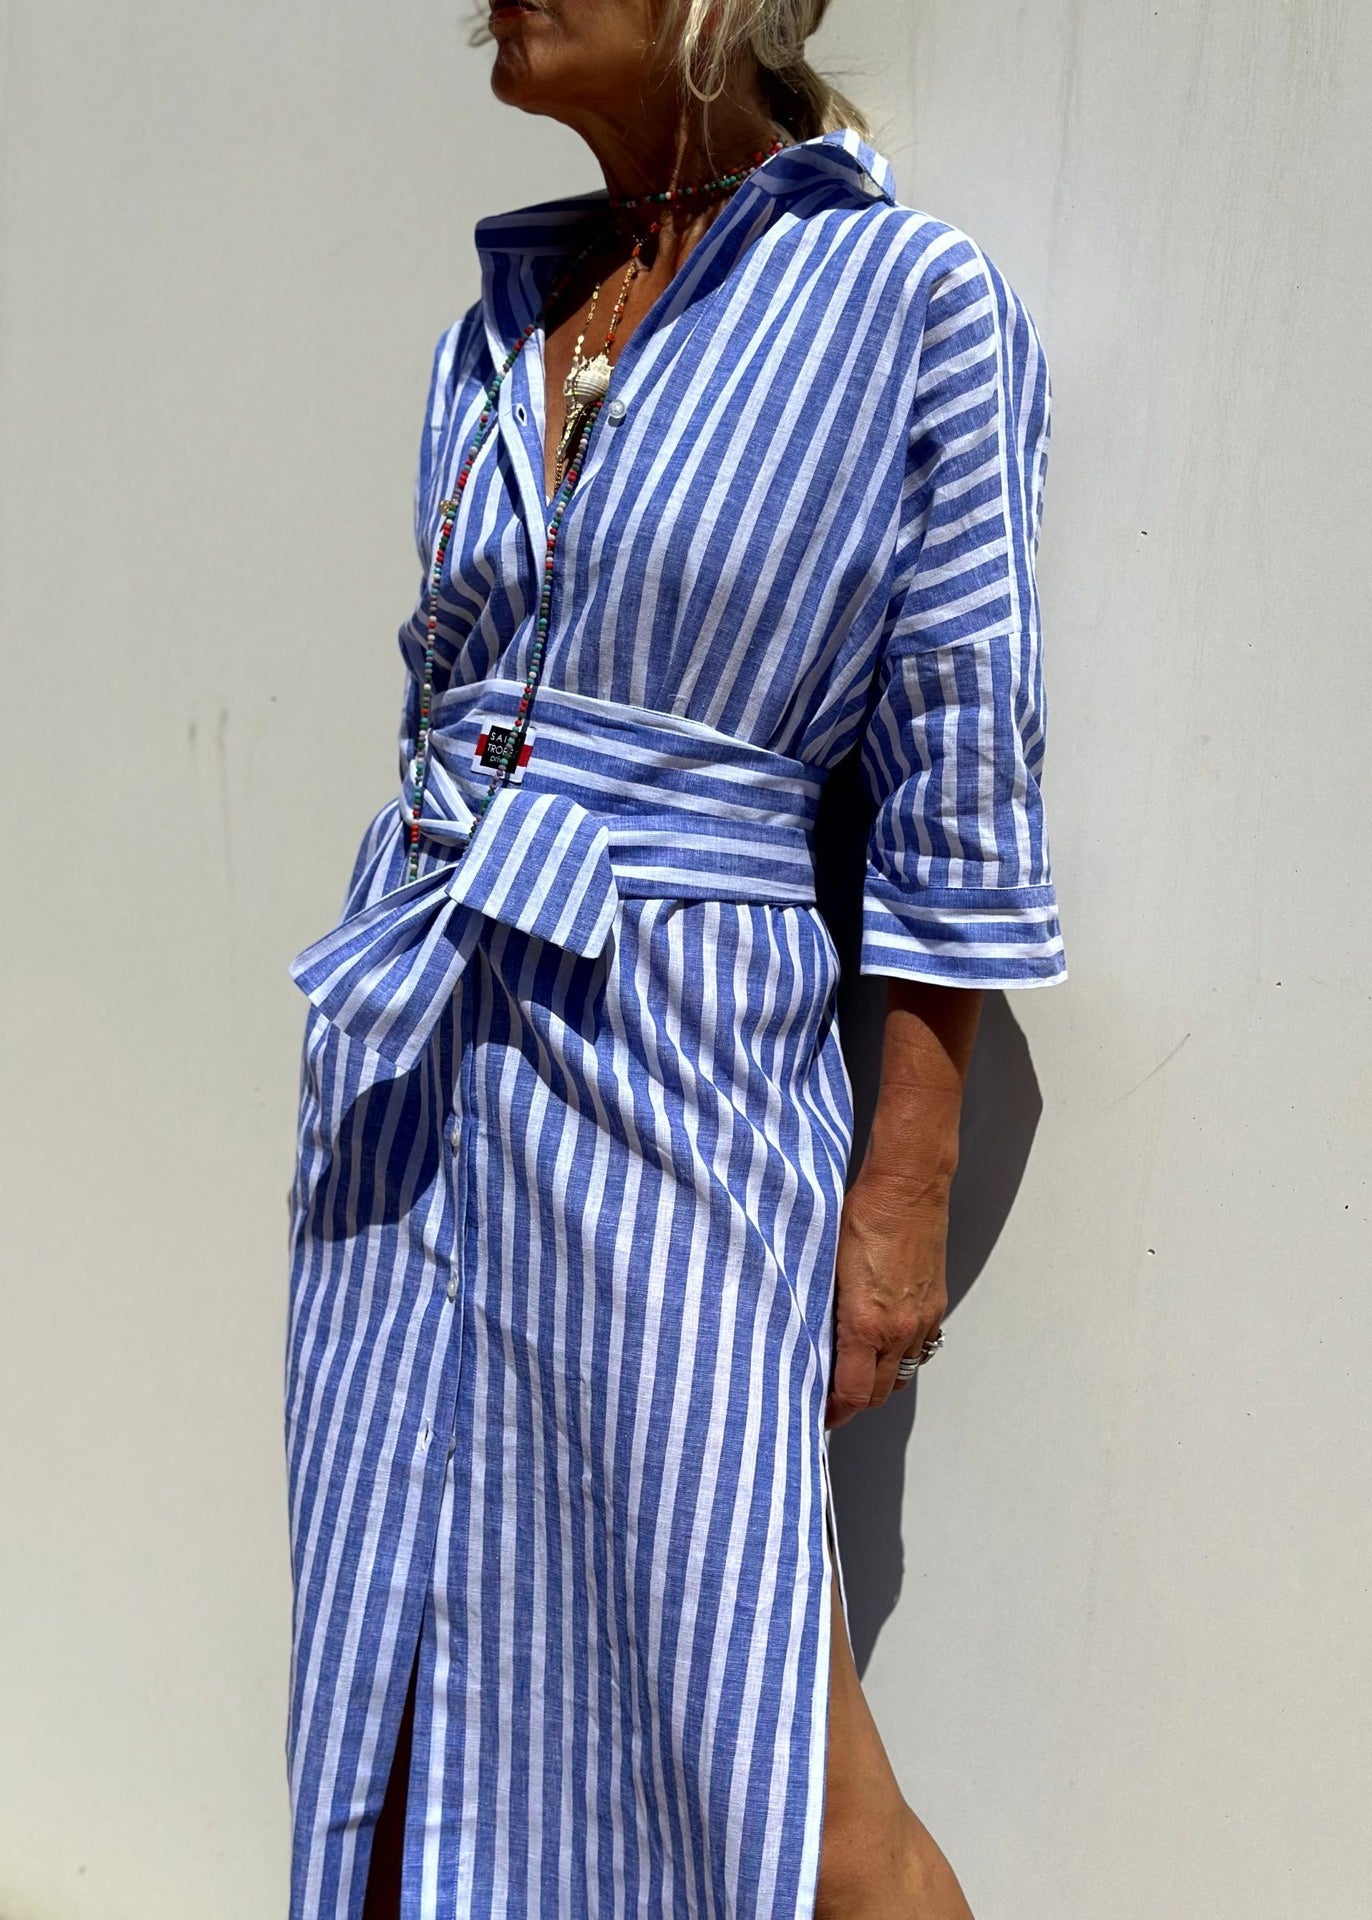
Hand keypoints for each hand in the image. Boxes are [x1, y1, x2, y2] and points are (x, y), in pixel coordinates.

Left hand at [825, 1171, 949, 1429]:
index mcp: (866, 1323)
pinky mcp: (935, 1305)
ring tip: (855, 1372)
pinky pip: (920, 1347)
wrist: (907, 1187)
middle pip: (880, 1393)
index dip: (835, 1413)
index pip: (854, 1393)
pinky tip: (883, 1341)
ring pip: (903, 1373)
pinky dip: (901, 1355)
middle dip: (855, 1402)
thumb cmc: (862, 1215)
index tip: (821, 1416)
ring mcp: (922, 1319)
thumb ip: (821, 1309)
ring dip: (880, 1380)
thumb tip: (808, 1339)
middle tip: (832, 1398)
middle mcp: (899, 1329)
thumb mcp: (825, 1265)